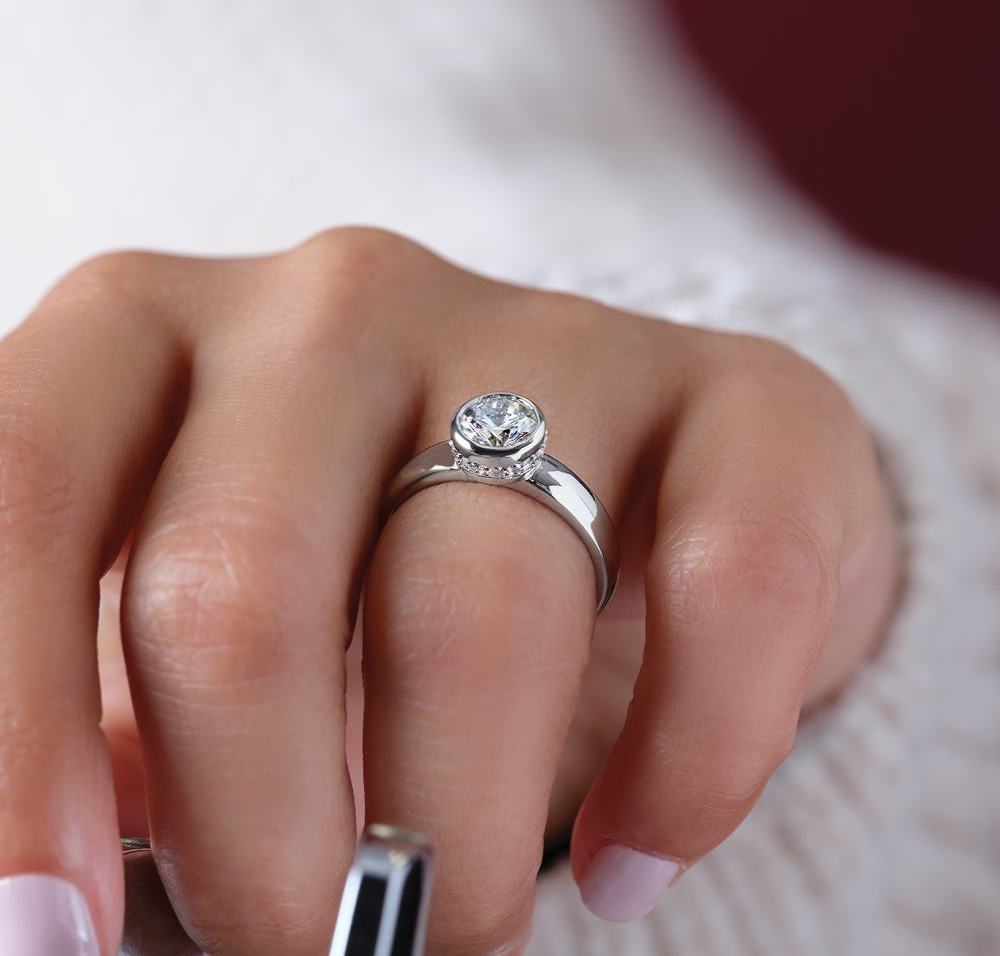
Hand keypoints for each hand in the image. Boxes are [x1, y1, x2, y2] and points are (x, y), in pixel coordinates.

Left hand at [0, 229, 898, 954]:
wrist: (609, 482)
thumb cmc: (356, 574)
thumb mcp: (201, 630)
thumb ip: (124, 725)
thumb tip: (60, 919)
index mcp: (156, 332)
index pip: (15, 489)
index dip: (3, 735)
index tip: (44, 941)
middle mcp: (338, 307)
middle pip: (245, 589)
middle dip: (259, 849)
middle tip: (305, 953)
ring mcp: (546, 335)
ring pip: (479, 611)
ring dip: (457, 838)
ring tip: (458, 929)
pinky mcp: (739, 399)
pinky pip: (730, 585)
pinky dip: (690, 761)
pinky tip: (642, 844)